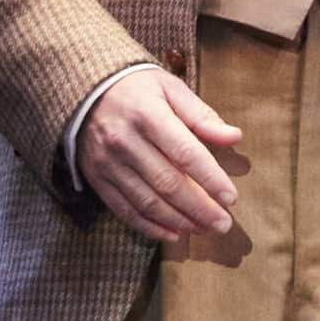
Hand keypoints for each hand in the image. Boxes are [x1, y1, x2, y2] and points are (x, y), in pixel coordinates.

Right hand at [77, 68, 243, 241]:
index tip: (231, 198)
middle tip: (223, 224)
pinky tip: (173, 234)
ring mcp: (108, 163)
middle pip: (167, 183)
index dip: (210, 178)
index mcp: (148, 114)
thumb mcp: (171, 88)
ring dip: (179, 221)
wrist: (85, 90)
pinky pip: (124, 210)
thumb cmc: (138, 87)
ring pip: (147, 201)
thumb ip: (201, 116)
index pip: (185, 153)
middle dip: (199, 208)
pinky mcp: (97, 178)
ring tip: (204, 229)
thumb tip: (234, 137)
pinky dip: (149, 226)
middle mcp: (125, 141)